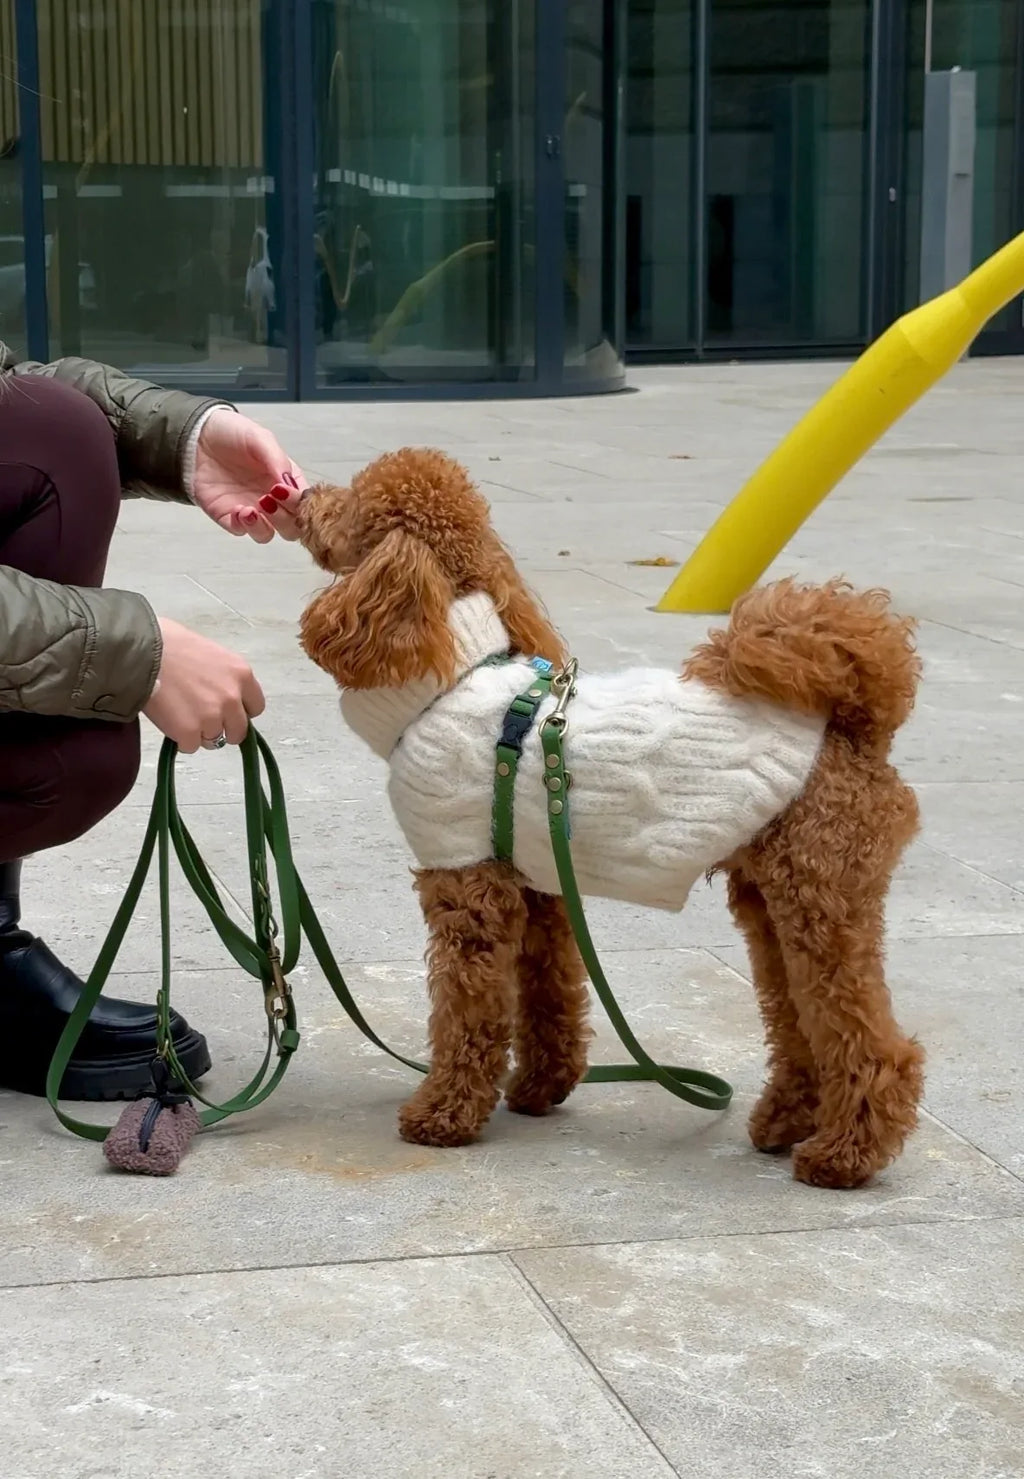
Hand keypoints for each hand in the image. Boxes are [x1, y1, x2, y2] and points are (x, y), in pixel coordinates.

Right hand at [143, 619, 265, 753]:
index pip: (255, 708)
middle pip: (238, 731)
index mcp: (241, 674)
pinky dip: (180, 739)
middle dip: (222, 728)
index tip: (225, 711)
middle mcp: (232, 698)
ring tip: (180, 715)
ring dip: (199, 733)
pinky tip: (169, 720)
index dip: (239, 712)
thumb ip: (223, 677)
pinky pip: (190, 746)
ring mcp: (212, 717)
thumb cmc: (170, 643)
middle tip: (201, 719)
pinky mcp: (190, 732)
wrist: (142, 652)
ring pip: (214, 740)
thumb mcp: (210, 653)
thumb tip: (220, 692)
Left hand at [192, 408, 307, 543]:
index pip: (304, 504)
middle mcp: (272, 500)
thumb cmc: (232, 433)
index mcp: (286, 481)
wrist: (197, 435)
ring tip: (254, 509)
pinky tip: (239, 510)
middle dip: (286, 519)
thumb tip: (289, 485)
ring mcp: (250, 510)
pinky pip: (240, 531)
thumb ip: (277, 459)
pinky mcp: (227, 516)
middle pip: (291, 527)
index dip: (299, 504)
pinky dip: (242, 526)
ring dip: (264, 527)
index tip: (284, 490)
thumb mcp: (260, 438)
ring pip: (267, 535)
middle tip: (270, 500)